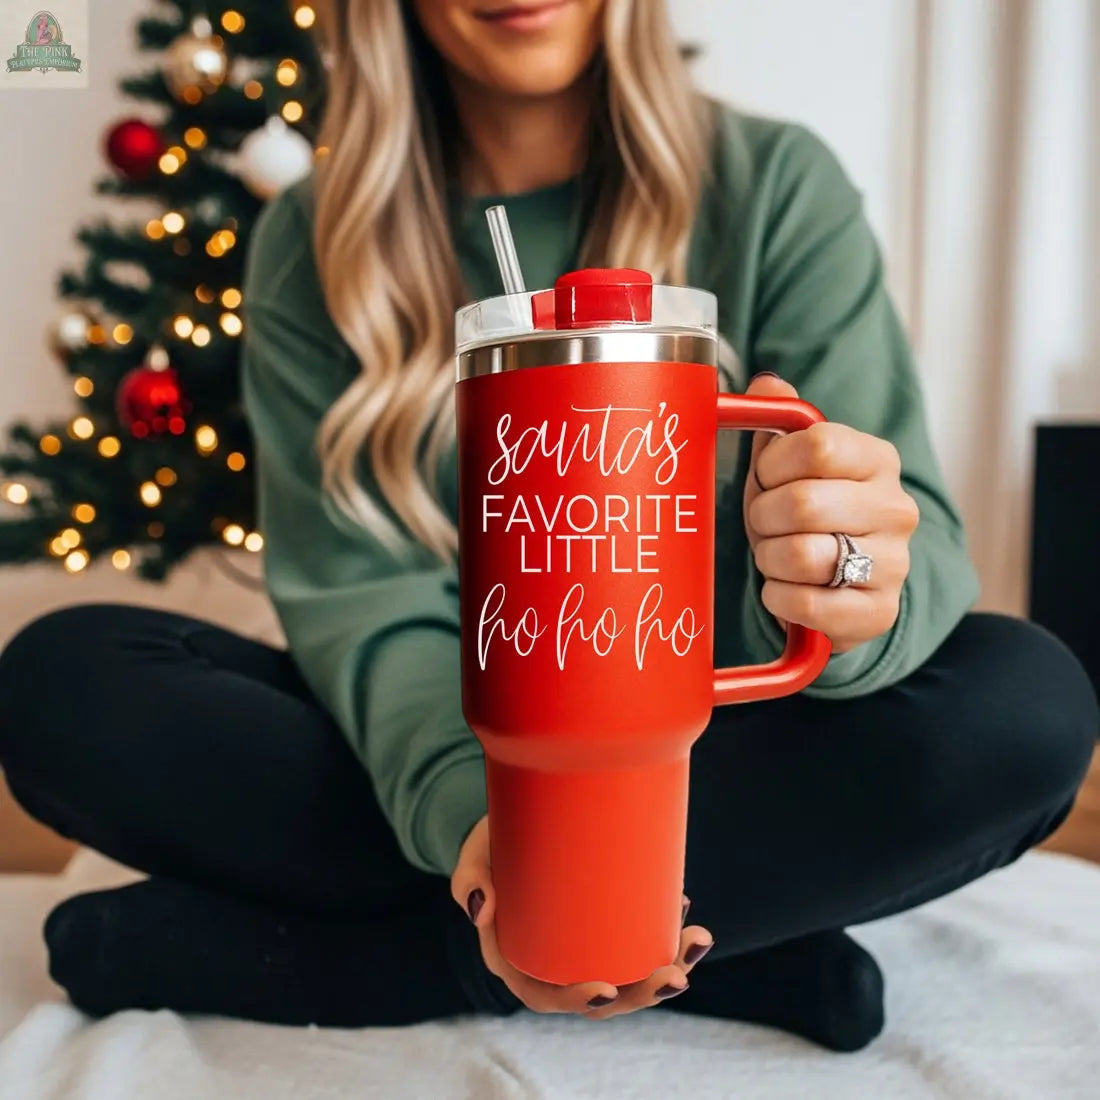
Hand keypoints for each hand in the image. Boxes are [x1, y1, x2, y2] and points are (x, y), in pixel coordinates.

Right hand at [451, 816, 713, 1018]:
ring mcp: (583, 942)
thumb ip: (469, 875)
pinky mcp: (605, 919)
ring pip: (628, 970)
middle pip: (601, 993)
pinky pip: (637, 938)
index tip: (608, 990)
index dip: (579, 1001)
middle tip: (677, 973)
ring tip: (697, 940)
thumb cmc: (493, 840)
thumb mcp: (476, 853)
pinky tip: (684, 911)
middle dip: (644, 991)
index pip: (546, 996)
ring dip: (669, 964)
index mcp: (517, 957)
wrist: (515, 813)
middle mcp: (553, 959)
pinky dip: (664, 932)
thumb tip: (480, 908)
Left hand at [742, 373, 919, 653]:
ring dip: (769, 559)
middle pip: (802, 503)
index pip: (816, 445)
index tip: (766, 479)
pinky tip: (785, 589)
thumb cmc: (804, 516)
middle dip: (763, 517)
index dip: (772, 464)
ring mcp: (894, 563)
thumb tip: (767, 383)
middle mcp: (896, 508)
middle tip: (765, 525)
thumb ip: (778, 418)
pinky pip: (807, 603)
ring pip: (800, 555)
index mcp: (877, 460)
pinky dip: (778, 597)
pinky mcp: (880, 612)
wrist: (835, 586)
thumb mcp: (786, 464)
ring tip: (776, 557)